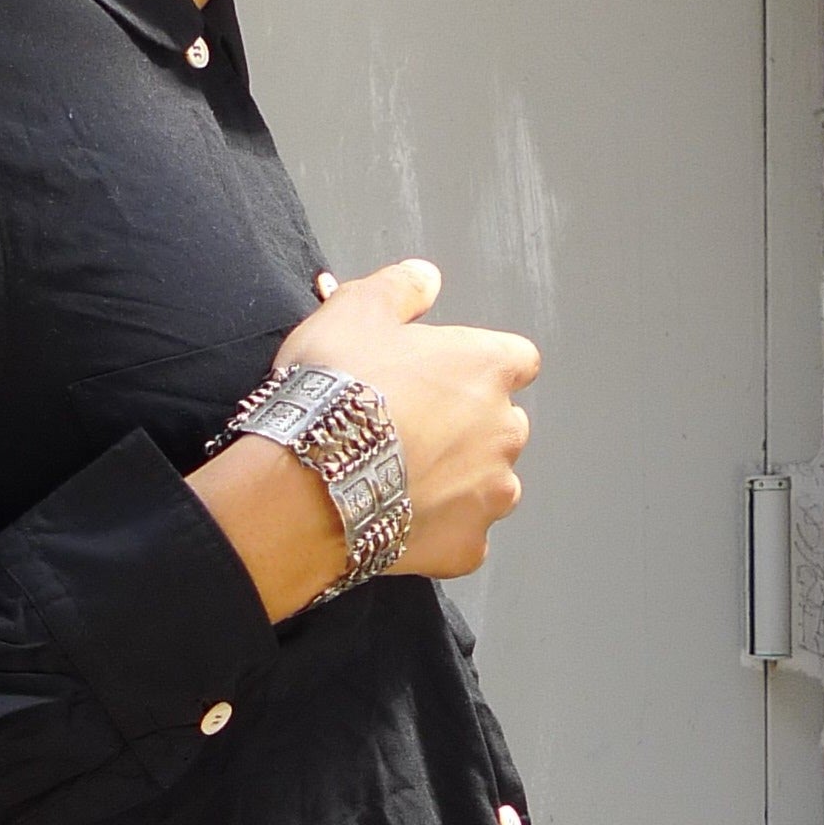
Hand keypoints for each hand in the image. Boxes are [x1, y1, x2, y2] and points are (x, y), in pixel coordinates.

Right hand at [186, 257, 537, 622]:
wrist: (308, 480)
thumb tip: (425, 278)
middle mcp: (506, 430)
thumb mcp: (356, 309)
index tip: (439, 376)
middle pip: (501, 425)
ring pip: (487, 483)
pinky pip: (462, 537)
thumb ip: (401, 287)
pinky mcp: (467, 546)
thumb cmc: (336, 391)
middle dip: (465, 427)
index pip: (514, 360)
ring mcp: (490, 494)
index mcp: (489, 368)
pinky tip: (397, 519)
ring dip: (456, 480)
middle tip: (406, 429)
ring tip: (398, 478)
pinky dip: (438, 530)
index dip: (475, 367)